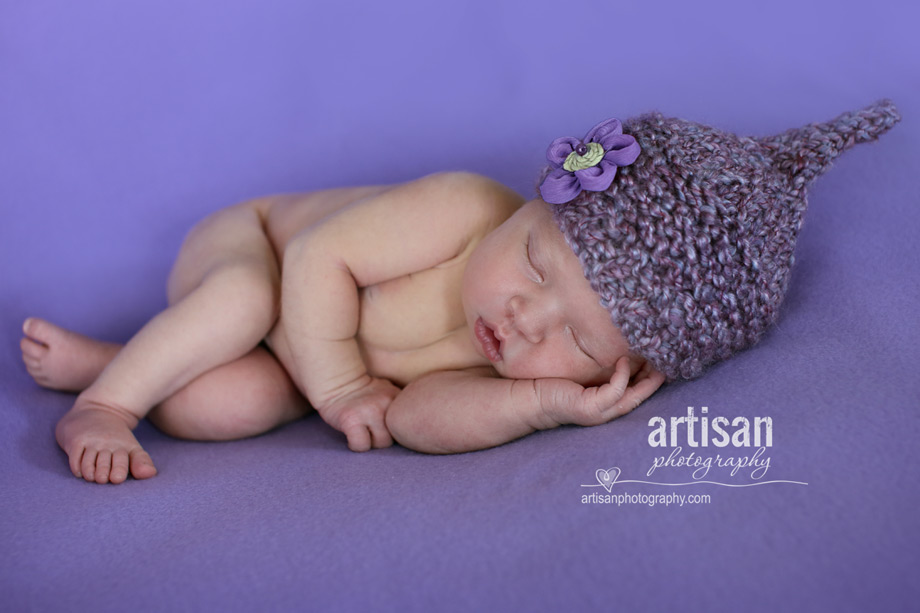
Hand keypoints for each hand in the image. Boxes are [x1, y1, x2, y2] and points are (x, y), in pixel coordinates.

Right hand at [317, 376, 400, 451]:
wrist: (338, 381)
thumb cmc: (364, 392)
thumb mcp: (387, 391)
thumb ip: (399, 404)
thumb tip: (412, 424)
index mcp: (395, 396)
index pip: (407, 424)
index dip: (397, 429)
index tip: (386, 425)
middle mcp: (384, 403)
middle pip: (396, 436)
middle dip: (385, 437)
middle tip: (373, 431)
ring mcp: (368, 411)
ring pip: (381, 443)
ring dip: (372, 442)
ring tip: (363, 434)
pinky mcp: (351, 420)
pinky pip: (361, 445)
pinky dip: (356, 445)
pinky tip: (352, 437)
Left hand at [536, 357, 665, 426]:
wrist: (534, 399)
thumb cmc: (559, 386)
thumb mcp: (587, 377)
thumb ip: (603, 371)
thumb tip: (618, 351)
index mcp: (608, 406)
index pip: (637, 395)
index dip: (651, 381)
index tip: (662, 362)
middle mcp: (607, 413)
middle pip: (640, 398)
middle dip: (655, 381)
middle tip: (667, 360)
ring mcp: (600, 413)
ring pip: (632, 397)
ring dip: (646, 380)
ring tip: (654, 361)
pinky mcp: (590, 407)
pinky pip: (614, 391)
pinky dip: (621, 376)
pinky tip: (622, 361)